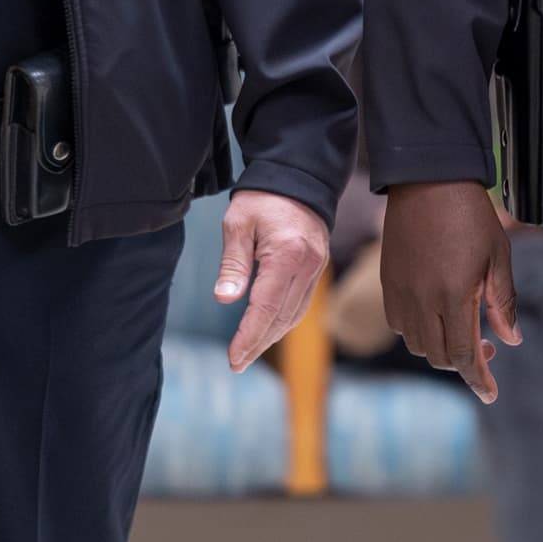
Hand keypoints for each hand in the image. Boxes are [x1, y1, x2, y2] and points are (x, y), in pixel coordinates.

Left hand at [215, 188, 333, 372]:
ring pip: (295, 314)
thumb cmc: (262, 199)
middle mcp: (308, 266)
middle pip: (282, 317)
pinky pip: (301, 303)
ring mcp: (317, 268)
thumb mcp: (237, 225)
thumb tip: (225, 299)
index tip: (233, 358)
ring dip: (271, 337)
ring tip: (248, 353)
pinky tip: (268, 330)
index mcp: (288, 254)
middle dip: (258, 344)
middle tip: (236, 364)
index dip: (249, 337)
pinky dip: (284, 321)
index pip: (266, 307)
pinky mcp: (317, 268)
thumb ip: (233, 264)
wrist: (297, 177)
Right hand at [379, 180, 519, 402]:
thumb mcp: (498, 257)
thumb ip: (503, 302)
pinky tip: (437, 314)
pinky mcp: (388, 282)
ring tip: (463, 329)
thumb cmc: (471, 215)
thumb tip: (511, 340)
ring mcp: (400, 292)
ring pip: (417, 344)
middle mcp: (422, 300)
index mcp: (454, 295)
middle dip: (464, 363)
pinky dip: (419, 332)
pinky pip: (399, 324)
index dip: (478, 379)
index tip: (490, 394)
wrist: (428, 180)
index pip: (464, 354)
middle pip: (439, 355)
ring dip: (441, 348)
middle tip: (488, 348)